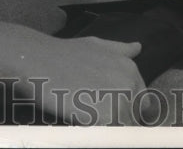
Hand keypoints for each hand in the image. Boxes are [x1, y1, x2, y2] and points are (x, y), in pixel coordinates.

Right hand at [25, 37, 148, 124]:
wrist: (40, 60)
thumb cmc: (65, 54)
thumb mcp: (98, 45)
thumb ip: (120, 50)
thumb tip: (138, 47)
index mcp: (131, 69)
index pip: (143, 104)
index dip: (127, 111)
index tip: (109, 110)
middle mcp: (131, 84)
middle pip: (134, 118)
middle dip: (119, 120)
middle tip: (94, 112)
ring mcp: (120, 101)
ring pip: (122, 128)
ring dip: (108, 127)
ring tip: (86, 113)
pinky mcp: (106, 118)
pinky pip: (109, 135)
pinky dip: (98, 132)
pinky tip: (83, 120)